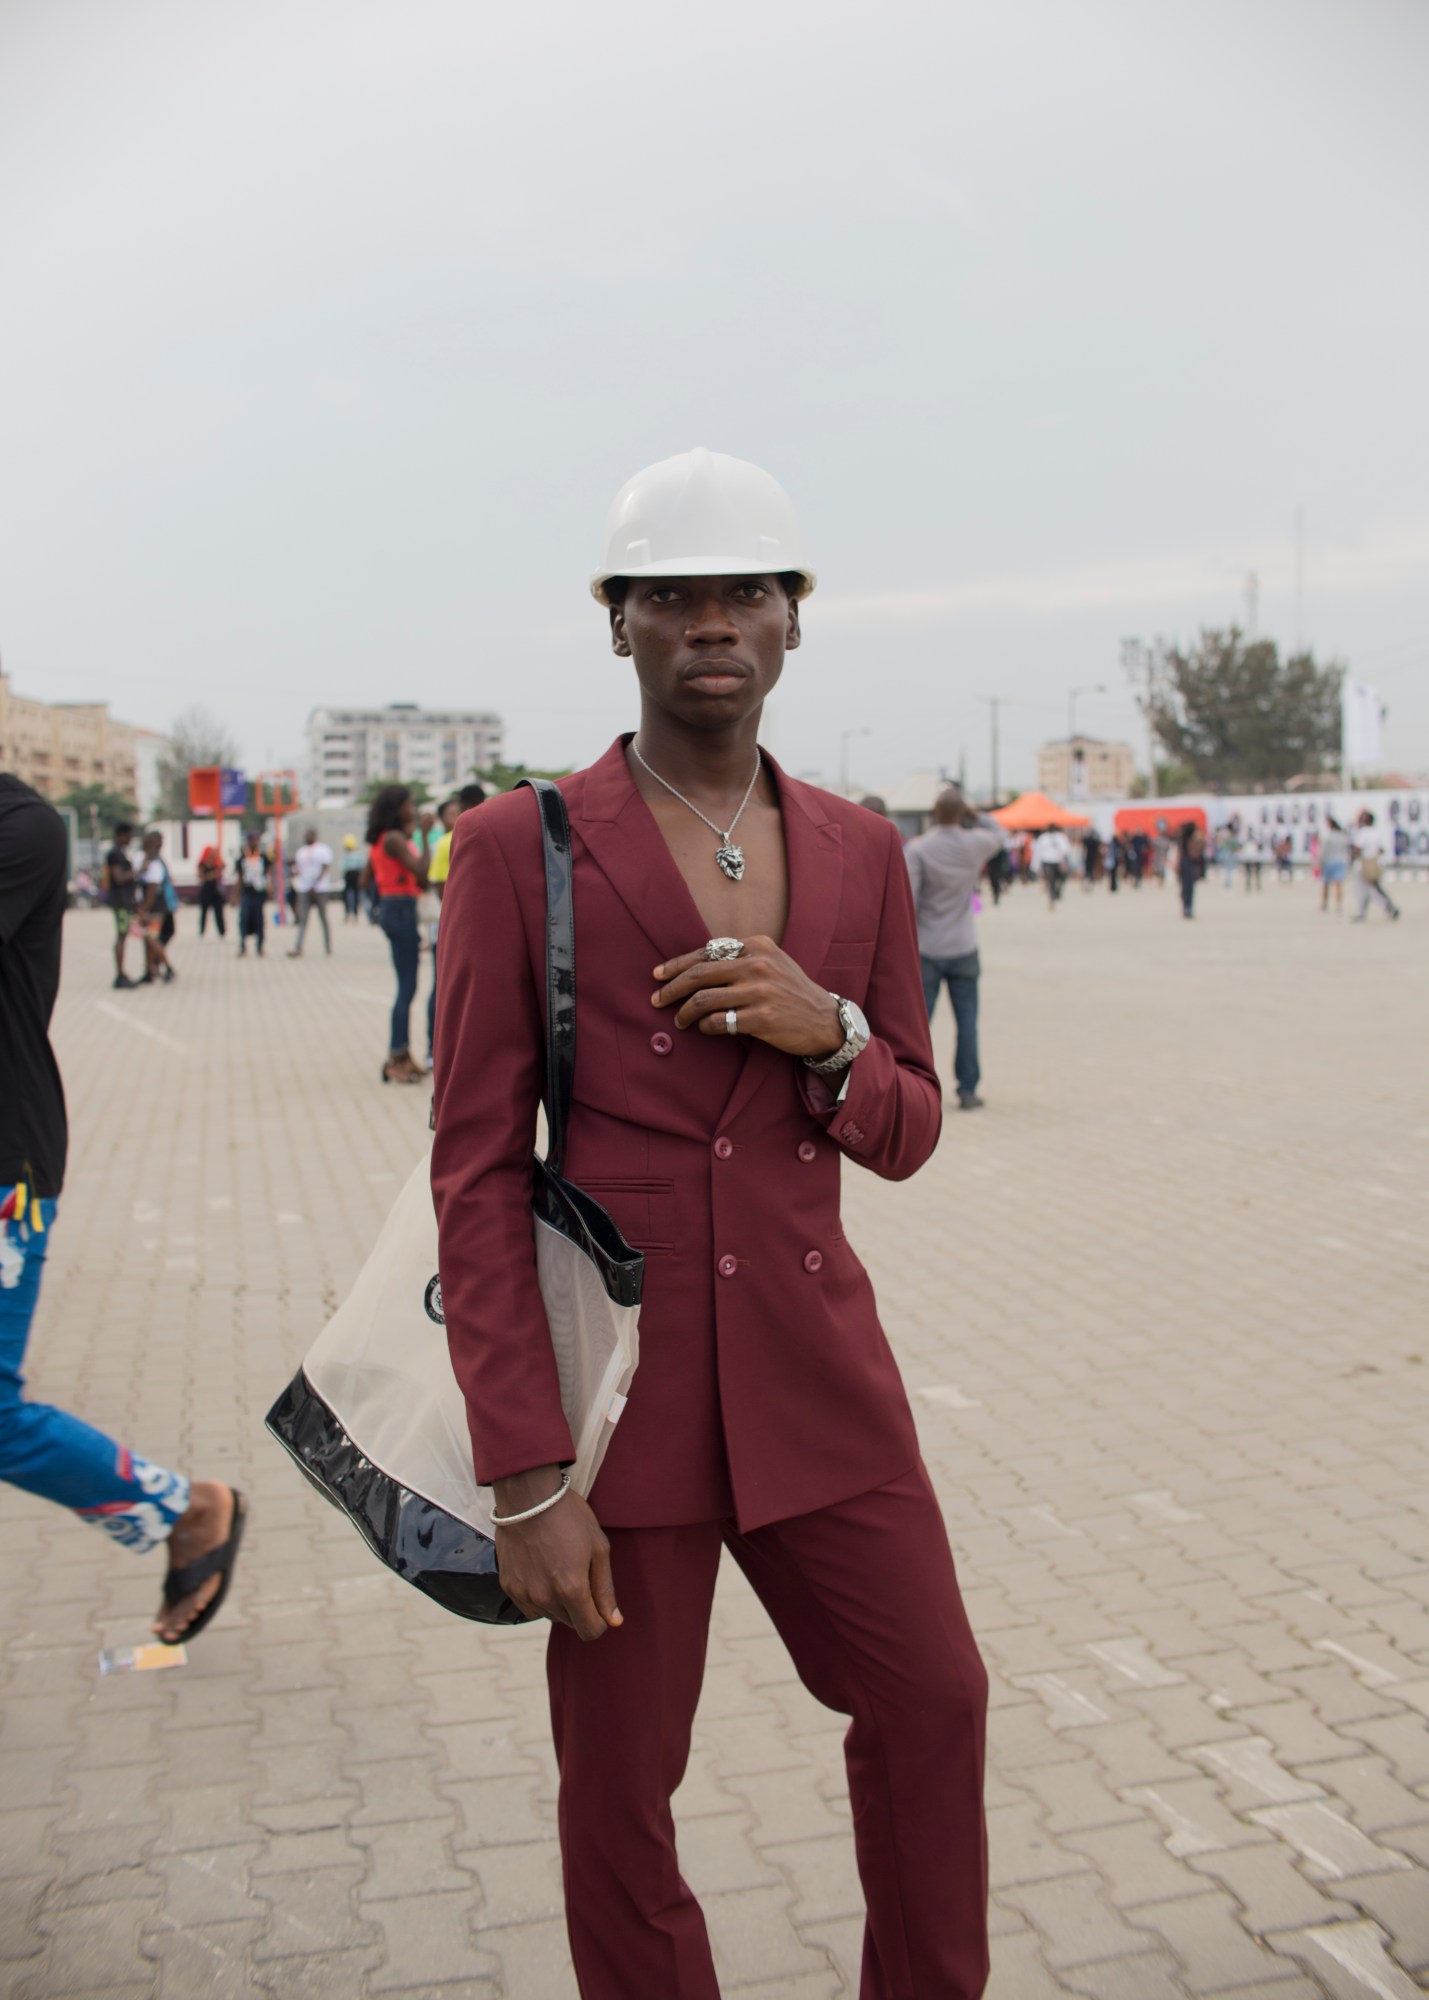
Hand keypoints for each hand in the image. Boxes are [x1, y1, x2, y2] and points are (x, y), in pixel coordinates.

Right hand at [492, 1466, 620, 1640]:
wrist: (528, 1495)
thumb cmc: (569, 1517)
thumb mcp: (598, 1548)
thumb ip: (605, 1589)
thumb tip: (614, 1621)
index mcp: (571, 1589)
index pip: (590, 1631)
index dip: (599, 1620)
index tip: (599, 1601)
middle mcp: (545, 1598)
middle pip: (570, 1623)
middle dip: (580, 1607)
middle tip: (579, 1572)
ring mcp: (524, 1593)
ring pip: (550, 1615)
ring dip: (558, 1602)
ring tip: (559, 1566)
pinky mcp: (508, 1586)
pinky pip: (530, 1606)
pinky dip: (539, 1596)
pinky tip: (542, 1569)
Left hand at [652, 936, 843, 1057]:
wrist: (824, 1019)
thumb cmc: (791, 991)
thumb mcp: (771, 962)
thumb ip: (740, 957)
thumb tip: (696, 966)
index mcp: (757, 945)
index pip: (706, 951)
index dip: (677, 964)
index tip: (659, 974)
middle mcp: (757, 964)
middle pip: (699, 974)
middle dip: (671, 988)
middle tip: (657, 1000)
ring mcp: (760, 991)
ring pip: (704, 999)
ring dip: (685, 1012)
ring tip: (680, 1021)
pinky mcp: (762, 1018)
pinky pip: (719, 1021)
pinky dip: (705, 1026)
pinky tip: (705, 1028)